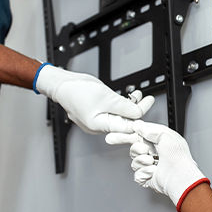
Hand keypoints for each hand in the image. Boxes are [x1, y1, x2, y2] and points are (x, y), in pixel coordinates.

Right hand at [34, 64, 153, 133]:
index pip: (126, 127)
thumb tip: (139, 113)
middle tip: (146, 100)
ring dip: (130, 105)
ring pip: (119, 115)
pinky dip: (121, 104)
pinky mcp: (97, 112)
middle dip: (136, 111)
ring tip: (137, 95)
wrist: (62, 83)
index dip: (140, 118)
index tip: (148, 105)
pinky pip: (113, 111)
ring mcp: (98, 119)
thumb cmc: (76, 90)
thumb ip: (124, 107)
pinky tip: (128, 96)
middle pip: (123, 122)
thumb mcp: (106, 97)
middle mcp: (99, 126)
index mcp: (99, 126)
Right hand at [106, 121, 208, 210]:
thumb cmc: (178, 157)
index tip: (113, 136)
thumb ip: (149, 129)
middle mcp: (153, 152)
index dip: (125, 135)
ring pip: (134, 160)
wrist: (180, 176)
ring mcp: (149, 165)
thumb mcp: (165, 135)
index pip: (138, 135)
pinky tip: (154, 171)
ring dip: (143, 160)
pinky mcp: (147, 177)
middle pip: (134, 148)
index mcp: (157, 141)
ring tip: (154, 162)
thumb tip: (138, 126)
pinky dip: (145, 172)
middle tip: (145, 152)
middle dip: (137, 149)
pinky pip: (137, 173)